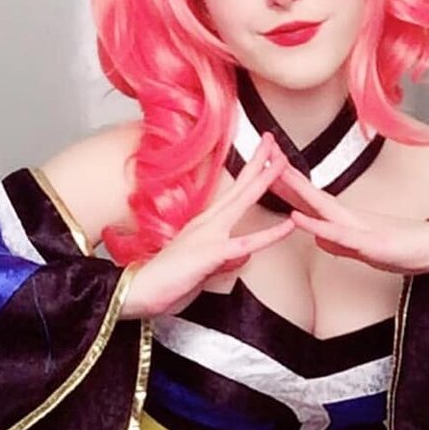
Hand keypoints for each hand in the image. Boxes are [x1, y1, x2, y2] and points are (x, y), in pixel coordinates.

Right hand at [121, 134, 294, 318]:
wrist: (139, 290)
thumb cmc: (165, 280)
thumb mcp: (202, 266)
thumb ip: (225, 259)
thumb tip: (243, 256)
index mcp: (205, 223)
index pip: (233, 192)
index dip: (250, 172)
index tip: (264, 155)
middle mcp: (208, 223)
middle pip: (240, 187)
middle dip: (259, 161)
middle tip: (273, 140)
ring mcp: (209, 235)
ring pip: (243, 202)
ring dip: (265, 180)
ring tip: (283, 163)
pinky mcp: (212, 254)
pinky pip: (248, 242)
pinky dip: (271, 234)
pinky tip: (289, 225)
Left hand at [275, 164, 428, 277]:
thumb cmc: (412, 248)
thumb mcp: (368, 250)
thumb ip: (343, 243)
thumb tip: (319, 239)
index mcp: (349, 222)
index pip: (311, 200)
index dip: (288, 185)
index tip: (265, 169)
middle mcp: (352, 220)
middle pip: (311, 196)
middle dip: (285, 178)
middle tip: (261, 155)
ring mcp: (362, 230)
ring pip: (321, 209)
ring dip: (296, 193)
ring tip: (273, 175)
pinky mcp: (373, 244)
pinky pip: (339, 235)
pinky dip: (317, 226)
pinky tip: (299, 220)